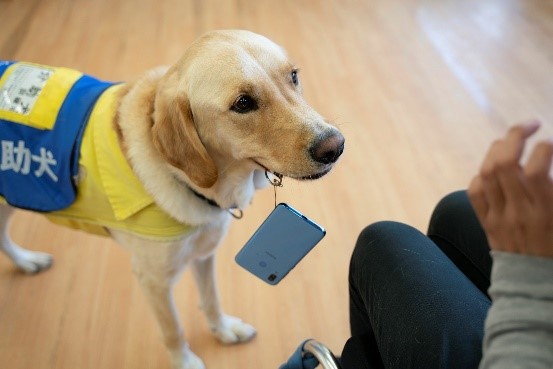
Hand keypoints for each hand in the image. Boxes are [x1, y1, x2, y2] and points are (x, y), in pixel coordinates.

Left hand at [468, 121, 552, 257]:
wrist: (536, 285)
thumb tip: (549, 161)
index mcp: (547, 211)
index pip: (539, 169)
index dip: (546, 147)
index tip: (551, 144)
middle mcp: (520, 211)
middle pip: (505, 162)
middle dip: (516, 135)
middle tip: (531, 124)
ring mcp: (499, 217)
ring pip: (487, 171)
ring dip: (499, 148)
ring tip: (513, 140)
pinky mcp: (486, 223)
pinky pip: (475, 191)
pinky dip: (483, 174)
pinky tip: (495, 169)